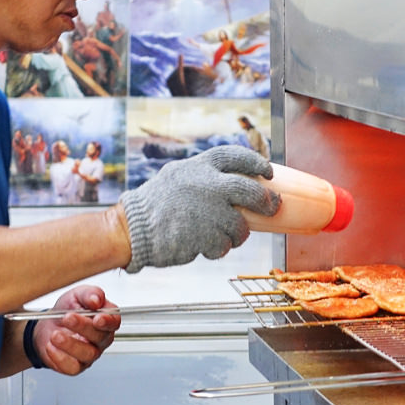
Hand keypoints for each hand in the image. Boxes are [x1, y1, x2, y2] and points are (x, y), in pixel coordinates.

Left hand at [30, 286, 119, 375]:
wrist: (48, 325)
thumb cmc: (66, 310)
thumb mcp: (76, 295)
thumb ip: (88, 294)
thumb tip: (96, 299)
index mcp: (105, 319)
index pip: (114, 322)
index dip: (107, 321)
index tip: (97, 318)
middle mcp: (101, 338)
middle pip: (100, 336)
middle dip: (82, 327)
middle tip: (67, 317)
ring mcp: (90, 354)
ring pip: (88, 353)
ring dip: (70, 344)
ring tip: (55, 334)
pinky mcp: (77, 366)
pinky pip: (73, 367)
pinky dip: (60, 357)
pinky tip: (51, 346)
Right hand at [119, 145, 279, 271]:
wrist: (132, 228)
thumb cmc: (156, 204)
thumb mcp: (179, 176)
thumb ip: (206, 176)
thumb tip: (241, 183)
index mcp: (200, 165)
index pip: (238, 157)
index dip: (257, 163)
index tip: (268, 173)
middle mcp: (207, 184)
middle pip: (251, 192)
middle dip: (266, 202)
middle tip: (272, 207)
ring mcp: (207, 210)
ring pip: (240, 226)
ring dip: (237, 234)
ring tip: (223, 235)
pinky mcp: (204, 235)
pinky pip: (224, 245)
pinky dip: (217, 248)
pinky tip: (203, 244)